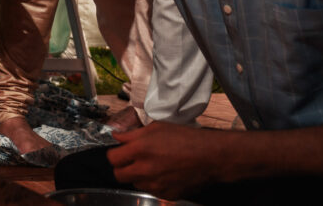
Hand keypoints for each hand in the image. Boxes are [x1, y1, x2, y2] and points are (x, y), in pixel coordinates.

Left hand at [107, 122, 221, 198]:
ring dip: (138, 176)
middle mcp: (145, 169)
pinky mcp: (166, 194)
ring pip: (135, 183)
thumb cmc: (186, 138)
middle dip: (122, 167)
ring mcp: (155, 185)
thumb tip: (117, 137)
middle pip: (118, 175)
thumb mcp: (157, 127)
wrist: (211, 156)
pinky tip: (164, 173)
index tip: (120, 152)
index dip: (115, 154)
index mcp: (140, 149)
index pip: (112, 158)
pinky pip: (151, 190)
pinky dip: (153, 183)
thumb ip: (133, 134)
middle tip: (132, 161)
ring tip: (153, 165)